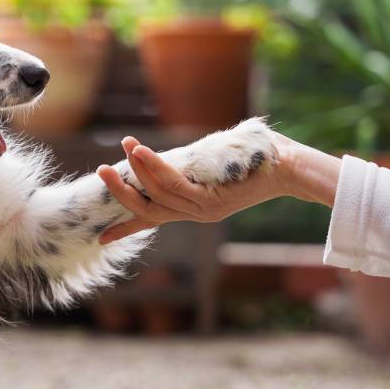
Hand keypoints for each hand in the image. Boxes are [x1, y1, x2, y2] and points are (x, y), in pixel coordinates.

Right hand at [96, 133, 338, 243]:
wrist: (288, 166)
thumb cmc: (253, 158)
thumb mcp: (209, 163)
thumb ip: (183, 165)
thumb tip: (152, 155)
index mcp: (195, 210)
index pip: (153, 220)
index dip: (126, 228)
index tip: (100, 240)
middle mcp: (196, 215)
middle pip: (148, 209)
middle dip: (121, 193)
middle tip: (101, 171)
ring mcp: (204, 210)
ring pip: (159, 194)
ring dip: (137, 171)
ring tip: (125, 148)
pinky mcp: (212, 200)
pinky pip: (175, 184)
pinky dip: (155, 167)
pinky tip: (141, 152)